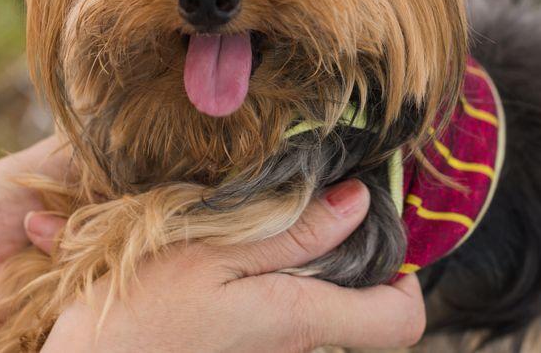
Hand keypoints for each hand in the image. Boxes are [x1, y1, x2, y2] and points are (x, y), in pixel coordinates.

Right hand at [37, 180, 425, 351]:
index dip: (406, 281)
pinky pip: (280, 321)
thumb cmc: (134, 313)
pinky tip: (222, 266)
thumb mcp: (210, 252)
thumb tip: (360, 203)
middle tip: (300, 212)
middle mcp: (296, 352)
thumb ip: (293, 233)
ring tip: (247, 234)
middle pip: (358, 309)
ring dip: (296, 268)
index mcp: (299, 319)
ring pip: (315, 310)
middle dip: (341, 258)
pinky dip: (266, 288)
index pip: (401, 322)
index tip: (378, 234)